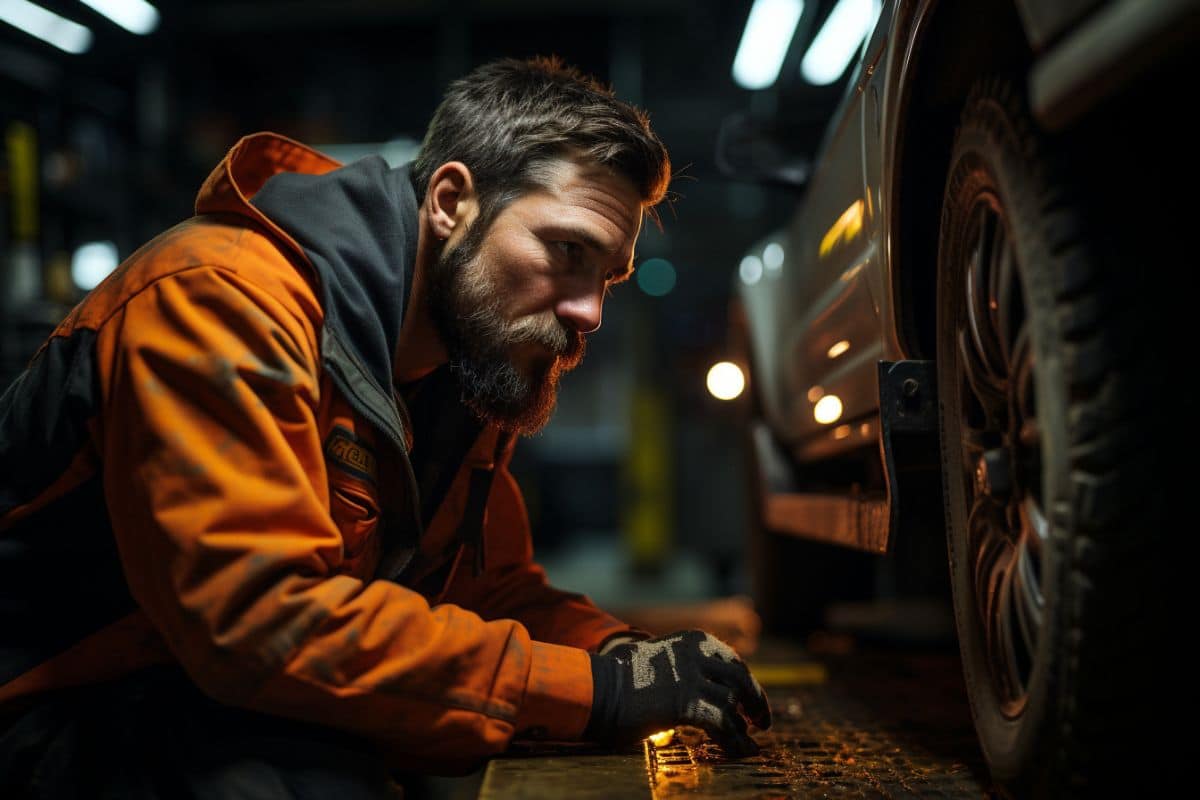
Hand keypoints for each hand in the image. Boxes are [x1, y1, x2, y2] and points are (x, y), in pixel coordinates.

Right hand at [584, 630, 771, 755]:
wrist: (598, 688)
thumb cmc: (622, 680)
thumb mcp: (661, 661)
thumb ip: (686, 668)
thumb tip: (711, 692)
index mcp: (692, 640)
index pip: (731, 659)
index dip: (745, 682)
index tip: (751, 701)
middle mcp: (697, 653)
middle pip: (740, 676)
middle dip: (755, 700)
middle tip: (761, 721)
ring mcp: (693, 676)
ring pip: (733, 703)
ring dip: (743, 727)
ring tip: (748, 744)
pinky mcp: (688, 703)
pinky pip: (723, 725)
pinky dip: (734, 741)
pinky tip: (737, 752)